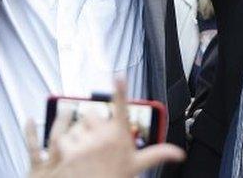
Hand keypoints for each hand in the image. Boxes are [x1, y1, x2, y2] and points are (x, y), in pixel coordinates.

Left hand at [27, 79, 184, 177]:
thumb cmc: (115, 177)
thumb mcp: (137, 165)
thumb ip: (158, 154)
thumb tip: (179, 153)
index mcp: (120, 136)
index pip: (121, 107)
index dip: (120, 89)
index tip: (119, 75)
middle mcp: (103, 136)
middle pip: (91, 114)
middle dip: (91, 124)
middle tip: (95, 140)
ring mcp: (85, 142)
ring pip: (75, 126)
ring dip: (78, 136)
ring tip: (85, 152)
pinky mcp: (69, 150)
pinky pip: (62, 137)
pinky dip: (65, 145)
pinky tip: (73, 155)